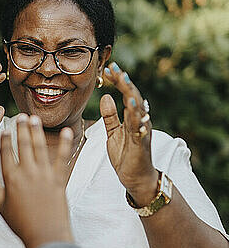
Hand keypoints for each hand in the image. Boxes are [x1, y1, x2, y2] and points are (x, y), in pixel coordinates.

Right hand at [0, 114, 73, 247]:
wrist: (45, 236)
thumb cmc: (21, 225)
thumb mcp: (1, 208)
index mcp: (11, 179)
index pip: (6, 153)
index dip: (6, 139)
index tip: (7, 128)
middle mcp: (26, 173)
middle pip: (23, 145)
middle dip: (22, 129)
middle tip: (22, 116)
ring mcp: (44, 175)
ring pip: (40, 147)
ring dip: (37, 131)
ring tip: (36, 119)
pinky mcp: (59, 180)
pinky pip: (62, 158)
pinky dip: (65, 144)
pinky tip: (67, 131)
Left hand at [100, 63, 158, 206]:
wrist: (136, 178)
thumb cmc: (126, 155)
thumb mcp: (113, 133)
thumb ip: (110, 116)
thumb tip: (105, 97)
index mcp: (132, 117)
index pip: (126, 94)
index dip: (118, 81)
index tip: (108, 69)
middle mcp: (140, 121)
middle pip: (134, 98)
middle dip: (125, 83)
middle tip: (116, 69)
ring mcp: (142, 132)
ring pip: (139, 112)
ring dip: (132, 99)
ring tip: (124, 86)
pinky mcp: (141, 146)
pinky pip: (140, 132)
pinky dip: (138, 122)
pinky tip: (133, 113)